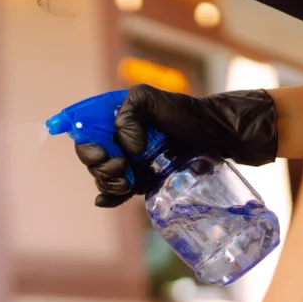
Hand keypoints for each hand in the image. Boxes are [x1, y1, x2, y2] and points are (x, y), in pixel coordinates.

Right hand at [79, 85, 278, 206]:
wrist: (217, 137)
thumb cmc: (187, 115)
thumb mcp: (152, 99)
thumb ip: (129, 113)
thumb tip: (126, 148)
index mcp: (113, 119)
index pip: (85, 134)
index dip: (87, 146)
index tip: (102, 154)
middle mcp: (117, 141)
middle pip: (91, 159)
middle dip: (101, 167)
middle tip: (122, 167)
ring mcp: (129, 162)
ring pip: (103, 178)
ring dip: (109, 183)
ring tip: (129, 181)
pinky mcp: (141, 181)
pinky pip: (117, 193)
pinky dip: (109, 198)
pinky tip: (106, 201)